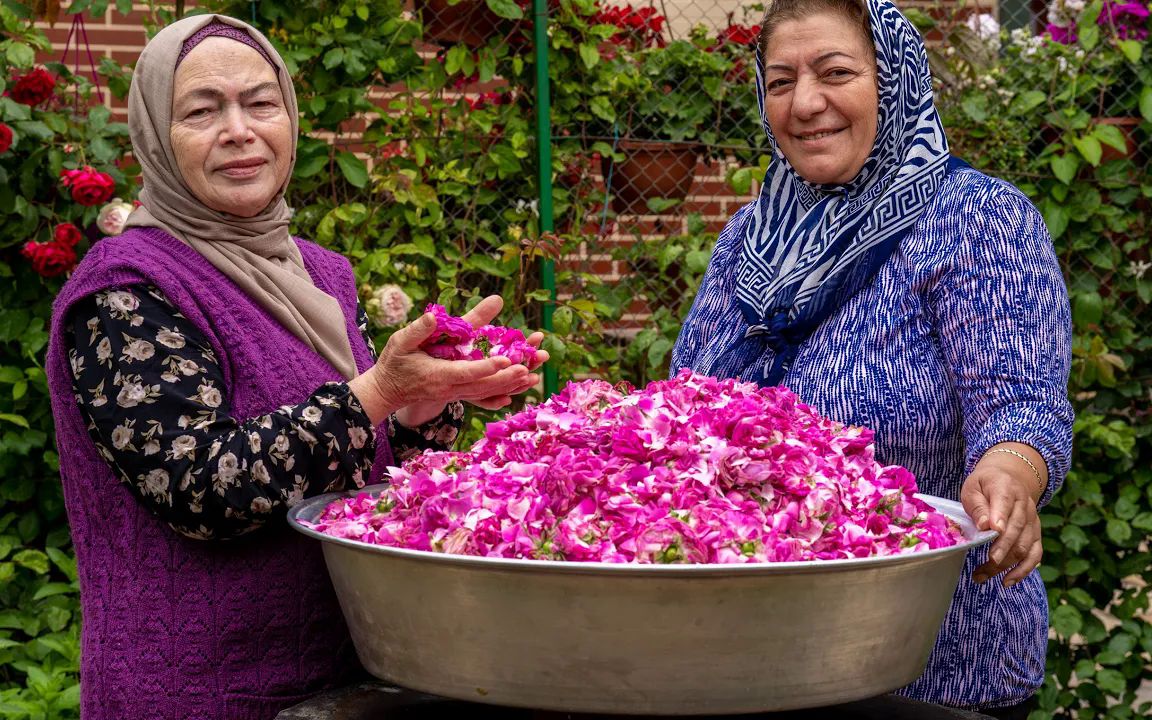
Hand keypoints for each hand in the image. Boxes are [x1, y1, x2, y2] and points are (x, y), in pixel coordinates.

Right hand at [348, 296, 538, 423]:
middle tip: (529, 368)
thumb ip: (418, 330)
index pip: (467, 371)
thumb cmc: (394, 363)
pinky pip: (483, 397)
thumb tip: (432, 315)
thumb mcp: (400, 341)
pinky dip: (501, 394)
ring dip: (510, 386)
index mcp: (437, 374)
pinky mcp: (457, 395)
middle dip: (507, 378)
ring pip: (486, 393)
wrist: (387, 390)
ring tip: (532, 377)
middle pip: (483, 386)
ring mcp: (454, 394)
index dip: (487, 366)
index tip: (505, 358)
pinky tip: (518, 390)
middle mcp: (449, 388)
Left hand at [962, 448, 1044, 587]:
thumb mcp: (973, 487)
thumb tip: (984, 525)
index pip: (1005, 504)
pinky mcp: (1035, 534)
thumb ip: (977, 505)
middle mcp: (1024, 506)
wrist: (1009, 478)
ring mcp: (1033, 521)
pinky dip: (1024, 570)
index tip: (992, 531)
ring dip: (1007, 564)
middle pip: (1017, 530)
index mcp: (1006, 489)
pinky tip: (1008, 580)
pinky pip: (1035, 554)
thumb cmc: (985, 485)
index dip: (1000, 519)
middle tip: (990, 562)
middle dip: (1004, 548)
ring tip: (982, 576)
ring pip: (1025, 546)